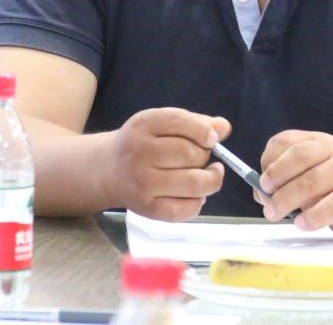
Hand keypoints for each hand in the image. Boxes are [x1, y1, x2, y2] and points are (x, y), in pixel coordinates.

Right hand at [106, 108, 230, 221]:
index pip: (180, 122)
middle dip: (204, 156)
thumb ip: (196, 123)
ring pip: (194, 182)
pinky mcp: (147, 208)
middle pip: (191, 154)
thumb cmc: (144, 142)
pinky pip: (184, 209)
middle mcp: (139, 153)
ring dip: (210, 179)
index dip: (204, 131)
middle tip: (200, 158)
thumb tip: (223, 128)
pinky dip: (198, 202)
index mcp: (144, 125)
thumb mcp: (163, 124)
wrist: (109, 169)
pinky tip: (195, 194)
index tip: (211, 139)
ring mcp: (143, 183)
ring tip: (208, 175)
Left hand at [256, 130, 332, 236]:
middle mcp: (331, 151)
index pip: (286, 141)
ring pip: (312, 181)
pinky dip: (312, 217)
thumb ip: (284, 181)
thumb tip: (261, 193)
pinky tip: (301, 223)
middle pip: (299, 157)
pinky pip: (330, 206)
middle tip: (265, 198)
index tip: (261, 181)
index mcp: (315, 141)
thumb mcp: (308, 173)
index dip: (269, 160)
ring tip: (275, 213)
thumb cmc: (331, 184)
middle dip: (276, 178)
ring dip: (287, 199)